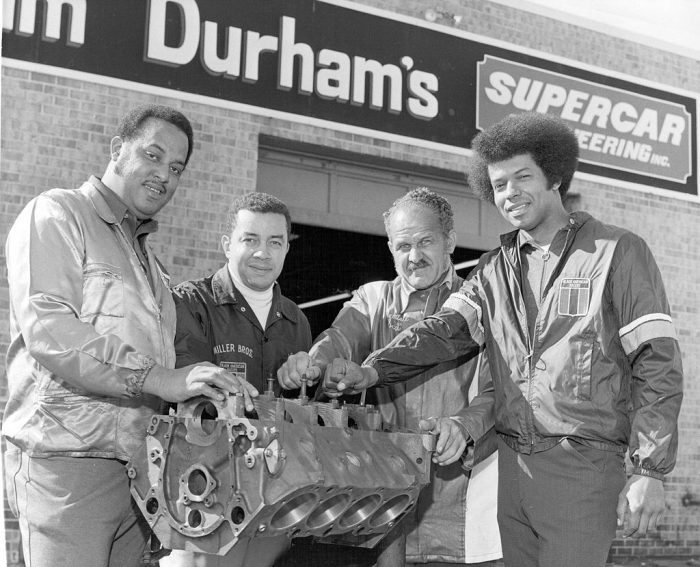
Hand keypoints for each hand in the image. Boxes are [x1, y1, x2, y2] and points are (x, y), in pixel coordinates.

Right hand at [144, 362, 258, 410]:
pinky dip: (213, 392)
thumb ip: (213, 387)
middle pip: (226, 375)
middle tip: (249, 398)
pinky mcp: (189, 384)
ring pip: (216, 377)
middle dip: (239, 386)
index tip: (254, 394)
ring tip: (237, 393)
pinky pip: (203, 387)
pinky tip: (220, 398)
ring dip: (228, 385)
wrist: (163, 381)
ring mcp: (196, 376)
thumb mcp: (200, 383)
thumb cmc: (182, 384)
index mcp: (210, 368)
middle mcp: (205, 369)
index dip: (244, 384)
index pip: (231, 374)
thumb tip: (228, 396)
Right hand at [277, 351, 321, 389]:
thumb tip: (308, 375)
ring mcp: (284, 365)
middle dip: (299, 383)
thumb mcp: (317, 371)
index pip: (300, 368)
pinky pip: (282, 383)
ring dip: (294, 385)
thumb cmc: (312, 370)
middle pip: (292, 375)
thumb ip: (314, 372)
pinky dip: (289, 387)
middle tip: (304, 384)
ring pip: (287, 380)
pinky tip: (294, 384)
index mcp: (301, 356)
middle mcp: (291, 358)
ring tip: (299, 384)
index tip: (308, 382)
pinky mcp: (280, 372)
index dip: (304, 378)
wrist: (308, 369)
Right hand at [322, 358, 377, 396]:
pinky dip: (332, 394)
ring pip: (325, 387)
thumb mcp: (357, 377)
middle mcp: (331, 367)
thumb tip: (339, 386)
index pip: (333, 376)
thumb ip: (348, 381)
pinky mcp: (328, 381)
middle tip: (347, 385)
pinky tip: (339, 392)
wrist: (362, 380)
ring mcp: (328, 374)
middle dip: (338, 387)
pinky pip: (325, 390)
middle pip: (328, 382)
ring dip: (335, 391)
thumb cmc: (360, 376)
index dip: (341, 381)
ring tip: (344, 388)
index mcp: (337, 363)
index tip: (349, 381)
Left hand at [419, 417, 469, 465]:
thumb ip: (427, 424)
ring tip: (436, 460)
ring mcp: (461, 438)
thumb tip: (421, 423)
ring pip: (453, 452)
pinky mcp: (463, 444)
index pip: (446, 434)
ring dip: (444, 458)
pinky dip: (449, 461)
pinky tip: (442, 462)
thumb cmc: (442, 424)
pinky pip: (457, 455)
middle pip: (450, 445)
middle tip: (433, 458)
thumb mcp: (434, 422)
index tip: (438, 451)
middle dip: (441, 454)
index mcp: (447, 424)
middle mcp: (456, 430)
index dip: (442, 443)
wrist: (456, 424)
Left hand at [616, 474, 665, 537]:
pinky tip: (644, 521)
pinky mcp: (662, 509)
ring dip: (644, 530)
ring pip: (651, 528)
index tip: (625, 535)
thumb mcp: (623, 495)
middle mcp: (647, 510)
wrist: (649, 476)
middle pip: (643, 531)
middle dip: (636, 535)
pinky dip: (650, 524)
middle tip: (631, 535)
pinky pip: (656, 522)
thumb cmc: (633, 485)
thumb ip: (620, 510)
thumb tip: (619, 524)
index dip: (628, 533)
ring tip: (637, 529)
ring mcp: (656, 510)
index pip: (633, 527)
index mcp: (636, 507)